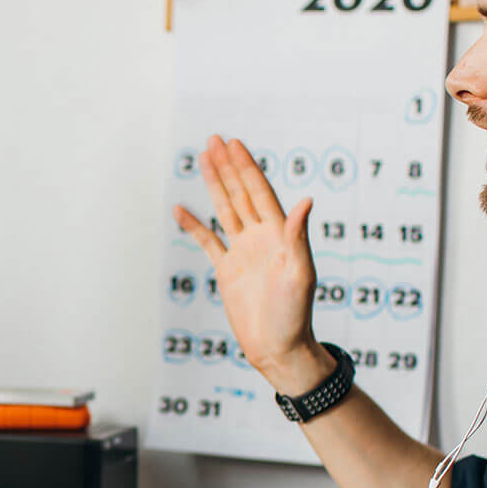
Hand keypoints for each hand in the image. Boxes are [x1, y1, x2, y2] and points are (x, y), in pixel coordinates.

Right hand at [173, 136, 329, 394]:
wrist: (278, 348)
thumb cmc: (295, 315)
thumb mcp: (300, 275)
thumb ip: (298, 236)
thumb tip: (305, 201)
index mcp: (279, 235)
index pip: (260, 192)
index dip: (247, 167)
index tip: (235, 144)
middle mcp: (261, 238)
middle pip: (241, 193)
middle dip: (228, 166)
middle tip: (215, 139)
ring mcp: (243, 252)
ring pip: (225, 210)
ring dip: (215, 185)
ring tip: (203, 159)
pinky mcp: (228, 270)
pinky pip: (208, 241)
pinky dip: (194, 225)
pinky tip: (180, 209)